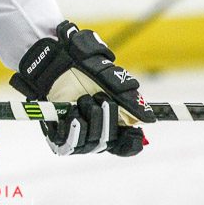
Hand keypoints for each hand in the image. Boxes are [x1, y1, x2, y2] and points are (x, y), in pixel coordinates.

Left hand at [10, 21, 154, 156]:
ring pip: (92, 143)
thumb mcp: (109, 77)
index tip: (135, 133)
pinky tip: (73, 116)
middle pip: (110, 141)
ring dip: (91, 120)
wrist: (54, 60)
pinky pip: (70, 144)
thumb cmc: (83, 67)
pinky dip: (74, 131)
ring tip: (83, 99)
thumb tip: (149, 118)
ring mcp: (78, 136)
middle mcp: (96, 131)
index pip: (127, 145)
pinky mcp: (59, 137)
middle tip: (101, 98)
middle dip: (108, 119)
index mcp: (112, 121)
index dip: (132, 142)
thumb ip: (129, 98)